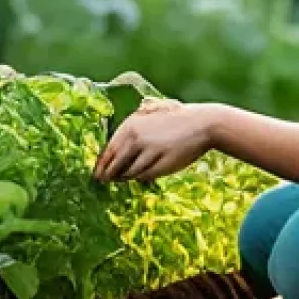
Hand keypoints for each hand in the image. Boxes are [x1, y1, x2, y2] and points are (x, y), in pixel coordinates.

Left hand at [93, 99, 217, 183]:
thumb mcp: (148, 116)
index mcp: (130, 125)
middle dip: (108, 175)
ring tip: (122, 178)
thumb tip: (110, 151)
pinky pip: (145, 176)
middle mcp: (136, 138)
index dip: (101, 164)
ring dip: (125, 177)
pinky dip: (141, 178)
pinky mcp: (162, 163)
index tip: (96, 173)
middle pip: (115, 164)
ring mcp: (149, 151)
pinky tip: (140, 176)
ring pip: (129, 173)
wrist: (202, 124)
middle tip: (103, 181)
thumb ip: (130, 131)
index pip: (108, 150)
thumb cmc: (174, 120)